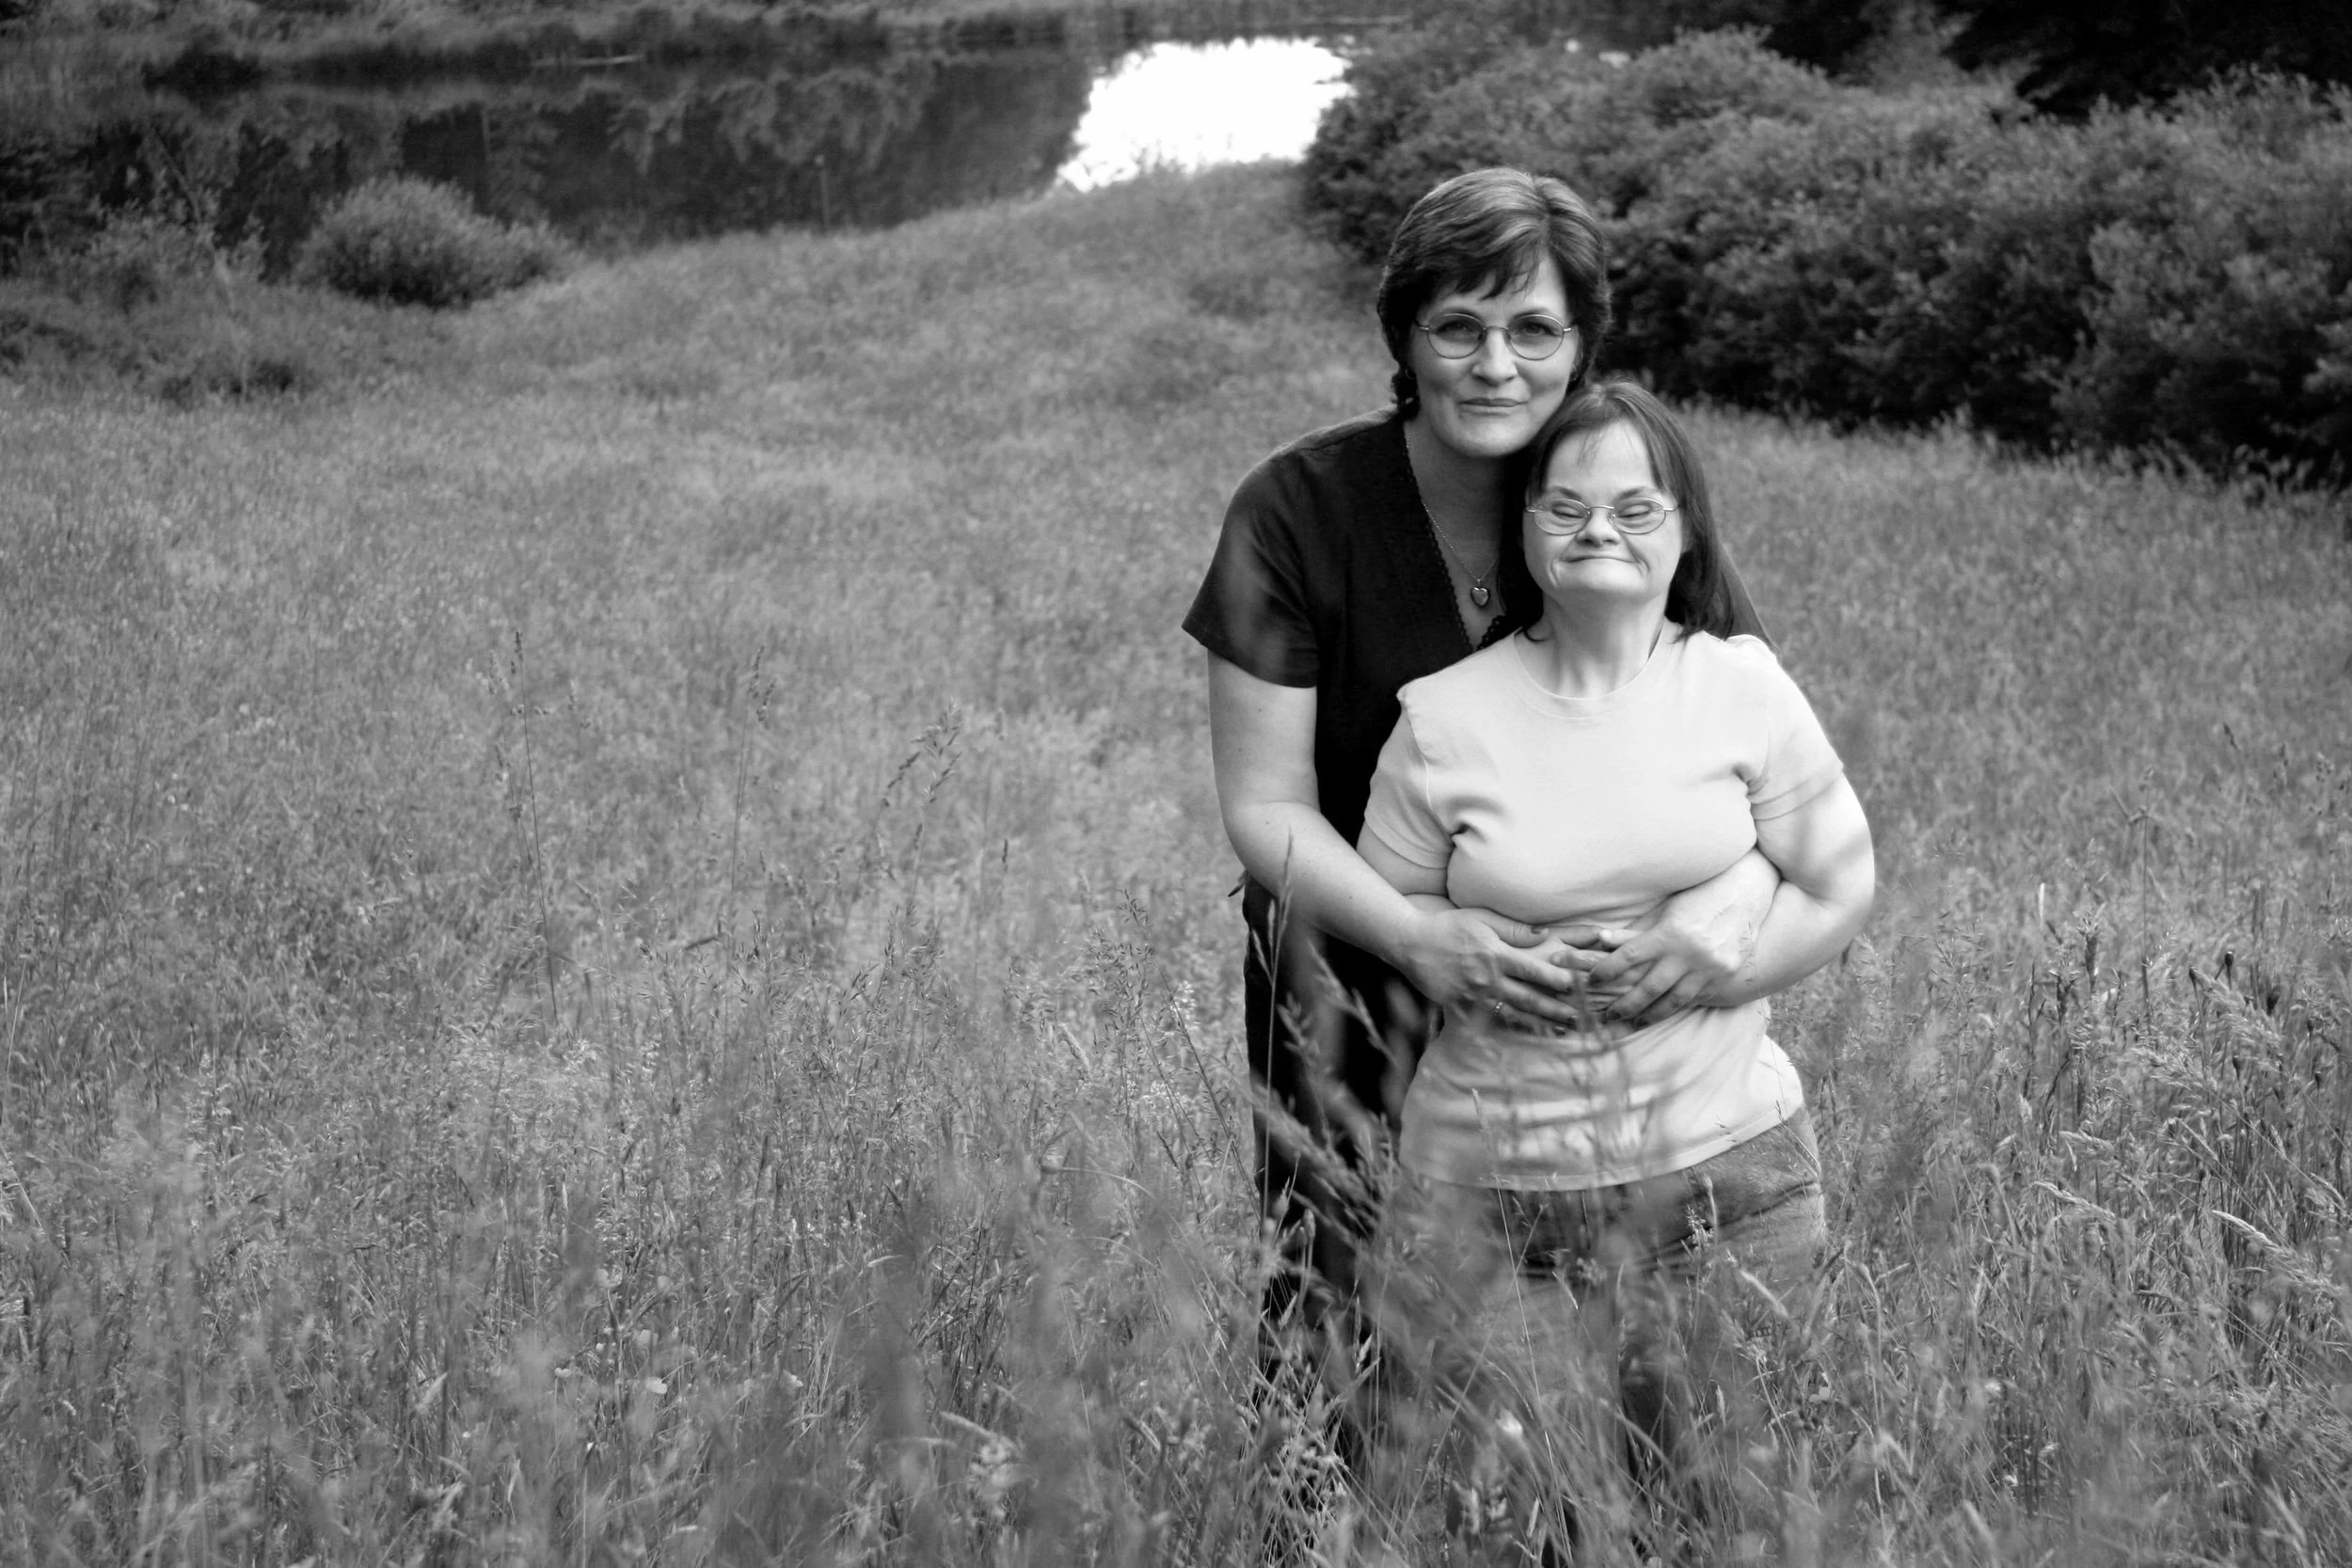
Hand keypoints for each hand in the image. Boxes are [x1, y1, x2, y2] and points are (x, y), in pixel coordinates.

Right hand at [1393, 906, 1591, 1025]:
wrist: (1410, 943)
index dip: (1558, 979)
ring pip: (1512, 1014)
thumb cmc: (1448, 926)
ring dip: (1538, 1023)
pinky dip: (1508, 1029)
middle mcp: (1487, 979)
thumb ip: (1514, 929)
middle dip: (1555, 1009)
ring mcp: (1473, 996)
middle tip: (1578, 1017)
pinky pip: (1487, 1021)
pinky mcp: (1459, 1007)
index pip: (1534, 970)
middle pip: (1528, 998)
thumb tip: (1545, 935)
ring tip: (1560, 1029)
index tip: (1578, 986)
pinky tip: (1525, 1034)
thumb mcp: (1481, 919)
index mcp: (1495, 955)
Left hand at [1583, 896, 1759, 1023]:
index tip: (1590, 980)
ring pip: (1674, 1000)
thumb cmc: (1698, 897)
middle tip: (1607, 1016)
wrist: (1746, 894)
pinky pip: (1697, 997)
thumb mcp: (1665, 909)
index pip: (1629, 956)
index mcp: (1670, 932)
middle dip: (1625, 1005)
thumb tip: (1601, 941)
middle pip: (1649, 987)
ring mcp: (1710, 967)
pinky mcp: (1725, 974)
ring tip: (1634, 1022)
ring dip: (1651, 1014)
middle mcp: (1689, 953)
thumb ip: (1637, 930)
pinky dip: (1677, 1006)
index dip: (1607, 970)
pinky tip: (1663, 1013)